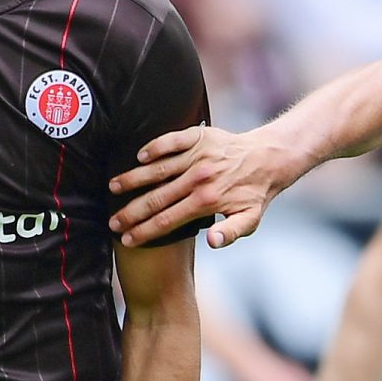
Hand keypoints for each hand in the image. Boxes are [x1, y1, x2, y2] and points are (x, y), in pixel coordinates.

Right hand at [110, 124, 302, 248]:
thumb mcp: (250, 220)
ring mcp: (197, 156)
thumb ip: (230, 233)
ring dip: (132, 179)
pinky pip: (171, 141)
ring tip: (112, 187)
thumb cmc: (255, 193)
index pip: (167, 220)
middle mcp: (199, 178)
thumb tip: (211, 243)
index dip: (145, 232)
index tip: (127, 240)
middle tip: (112, 222)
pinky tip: (137, 156)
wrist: (269, 158)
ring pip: (157, 169)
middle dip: (131, 212)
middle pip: (156, 198)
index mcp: (207, 201)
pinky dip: (154, 147)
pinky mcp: (198, 137)